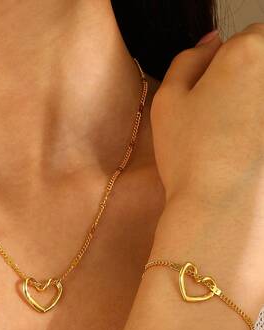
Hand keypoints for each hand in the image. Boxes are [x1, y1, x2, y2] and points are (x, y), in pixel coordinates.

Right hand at [151, 23, 263, 206]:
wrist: (217, 203)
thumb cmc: (189, 154)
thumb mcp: (167, 99)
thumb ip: (188, 59)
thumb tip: (211, 43)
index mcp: (247, 53)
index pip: (247, 34)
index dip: (226, 60)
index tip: (210, 88)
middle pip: (263, 60)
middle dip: (245, 79)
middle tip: (219, 115)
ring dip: (253, 105)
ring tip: (232, 137)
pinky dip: (257, 128)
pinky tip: (243, 150)